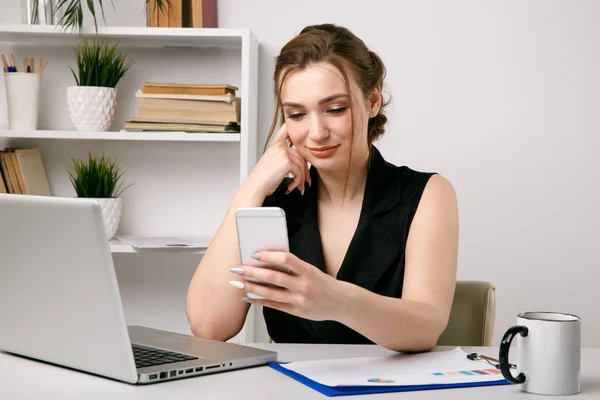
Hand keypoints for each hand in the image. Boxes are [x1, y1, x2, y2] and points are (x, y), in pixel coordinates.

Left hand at [228, 251, 343, 320]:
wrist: (341, 303)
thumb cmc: (324, 284)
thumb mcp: (312, 270)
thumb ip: (293, 267)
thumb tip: (269, 261)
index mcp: (308, 271)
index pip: (286, 259)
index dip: (269, 256)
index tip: (255, 254)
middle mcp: (303, 285)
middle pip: (274, 277)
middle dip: (253, 272)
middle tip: (239, 268)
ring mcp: (299, 300)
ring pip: (270, 293)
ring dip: (252, 287)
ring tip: (239, 283)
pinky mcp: (296, 311)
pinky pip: (273, 305)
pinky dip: (259, 301)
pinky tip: (249, 297)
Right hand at [244, 123, 309, 196]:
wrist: (256, 186)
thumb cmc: (263, 178)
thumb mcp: (271, 162)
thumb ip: (283, 157)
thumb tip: (298, 162)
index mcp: (275, 146)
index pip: (285, 131)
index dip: (291, 128)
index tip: (297, 129)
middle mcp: (279, 147)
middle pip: (300, 155)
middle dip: (304, 169)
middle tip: (305, 180)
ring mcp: (283, 153)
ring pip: (301, 165)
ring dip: (302, 178)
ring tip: (299, 186)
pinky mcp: (287, 162)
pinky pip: (299, 172)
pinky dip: (298, 181)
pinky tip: (292, 186)